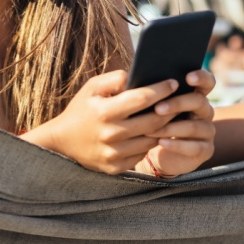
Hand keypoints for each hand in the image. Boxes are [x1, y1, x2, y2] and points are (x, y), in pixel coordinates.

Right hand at [21, 70, 177, 173]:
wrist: (62, 143)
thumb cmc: (81, 110)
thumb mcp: (92, 88)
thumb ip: (115, 79)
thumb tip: (138, 75)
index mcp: (105, 112)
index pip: (142, 99)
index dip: (161, 90)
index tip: (174, 83)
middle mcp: (111, 135)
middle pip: (153, 122)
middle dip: (170, 109)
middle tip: (180, 99)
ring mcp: (114, 154)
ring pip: (151, 140)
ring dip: (164, 127)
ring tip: (173, 115)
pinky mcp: (117, 168)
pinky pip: (142, 154)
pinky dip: (150, 142)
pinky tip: (155, 132)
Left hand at [136, 70, 216, 177]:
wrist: (157, 155)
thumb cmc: (154, 124)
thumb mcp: (151, 107)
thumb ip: (149, 92)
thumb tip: (131, 78)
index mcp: (196, 95)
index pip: (207, 82)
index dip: (201, 77)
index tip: (188, 77)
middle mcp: (205, 111)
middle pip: (199, 101)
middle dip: (177, 103)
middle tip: (157, 108)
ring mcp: (207, 131)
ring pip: (194, 126)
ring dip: (171, 128)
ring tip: (150, 130)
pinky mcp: (205, 150)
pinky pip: (195, 147)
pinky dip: (176, 145)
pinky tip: (161, 142)